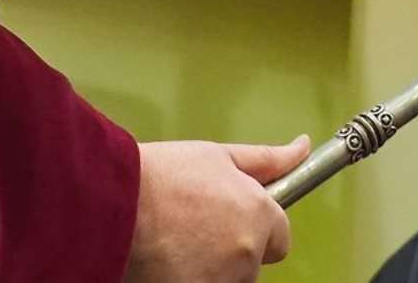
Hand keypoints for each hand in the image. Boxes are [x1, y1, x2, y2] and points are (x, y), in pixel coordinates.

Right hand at [125, 136, 310, 281]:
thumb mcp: (217, 155)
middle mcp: (246, 255)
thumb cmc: (163, 176)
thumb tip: (302, 148)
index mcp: (258, 216)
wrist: (115, 204)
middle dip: (231, 247)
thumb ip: (267, 160)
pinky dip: (188, 277)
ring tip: (175, 240)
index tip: (230, 215)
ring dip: (209, 267)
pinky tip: (167, 260)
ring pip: (227, 279)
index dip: (258, 225)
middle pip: (252, 260)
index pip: (280, 237)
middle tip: (194, 224)